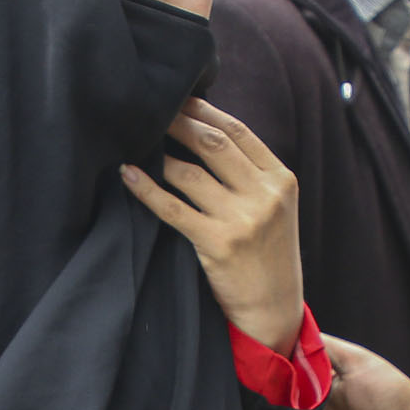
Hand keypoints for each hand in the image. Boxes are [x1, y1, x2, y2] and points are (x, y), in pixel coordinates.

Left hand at [120, 100, 302, 350]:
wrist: (275, 310)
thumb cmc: (268, 255)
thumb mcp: (275, 209)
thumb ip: (249, 175)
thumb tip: (202, 133)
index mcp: (281, 179)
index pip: (238, 131)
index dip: (204, 112)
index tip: (178, 100)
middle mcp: (264, 195)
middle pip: (213, 143)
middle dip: (178, 123)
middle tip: (150, 112)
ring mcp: (242, 220)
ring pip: (189, 173)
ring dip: (160, 155)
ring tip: (139, 144)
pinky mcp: (217, 244)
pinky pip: (172, 208)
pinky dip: (146, 188)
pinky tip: (129, 174)